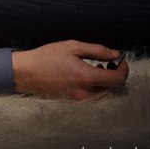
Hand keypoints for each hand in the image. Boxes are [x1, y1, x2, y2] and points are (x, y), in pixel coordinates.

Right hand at [11, 40, 127, 99]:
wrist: (25, 73)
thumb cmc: (46, 57)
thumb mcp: (72, 47)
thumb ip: (97, 50)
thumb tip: (115, 54)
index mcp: (87, 77)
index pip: (119, 80)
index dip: (124, 69)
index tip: (120, 60)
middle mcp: (86, 92)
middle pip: (113, 88)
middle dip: (114, 74)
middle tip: (107, 61)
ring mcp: (79, 99)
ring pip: (103, 92)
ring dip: (104, 80)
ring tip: (94, 66)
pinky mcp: (73, 101)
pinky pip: (91, 95)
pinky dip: (94, 85)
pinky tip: (83, 73)